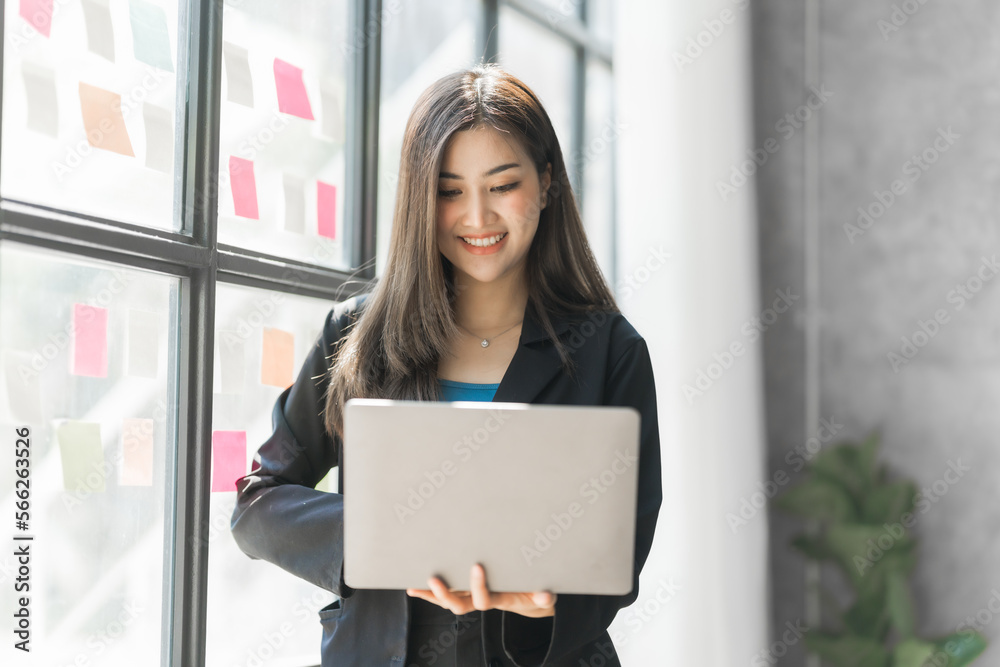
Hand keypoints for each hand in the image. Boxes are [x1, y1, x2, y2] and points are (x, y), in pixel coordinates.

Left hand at [406, 563, 556, 617]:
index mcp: (499, 600)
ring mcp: (473, 597)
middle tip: (434, 579)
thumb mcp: (542, 597)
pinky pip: (447, 594)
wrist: (532, 600)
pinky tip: (414, 588)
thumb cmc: (535, 594)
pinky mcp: (468, 591)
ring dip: (431, 595)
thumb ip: (543, 598)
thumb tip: (545, 596)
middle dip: (445, 594)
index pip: (484, 598)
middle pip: (460, 605)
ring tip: (414, 587)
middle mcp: (482, 600)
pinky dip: (431, 593)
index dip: (478, 586)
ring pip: (449, 600)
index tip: (476, 566)